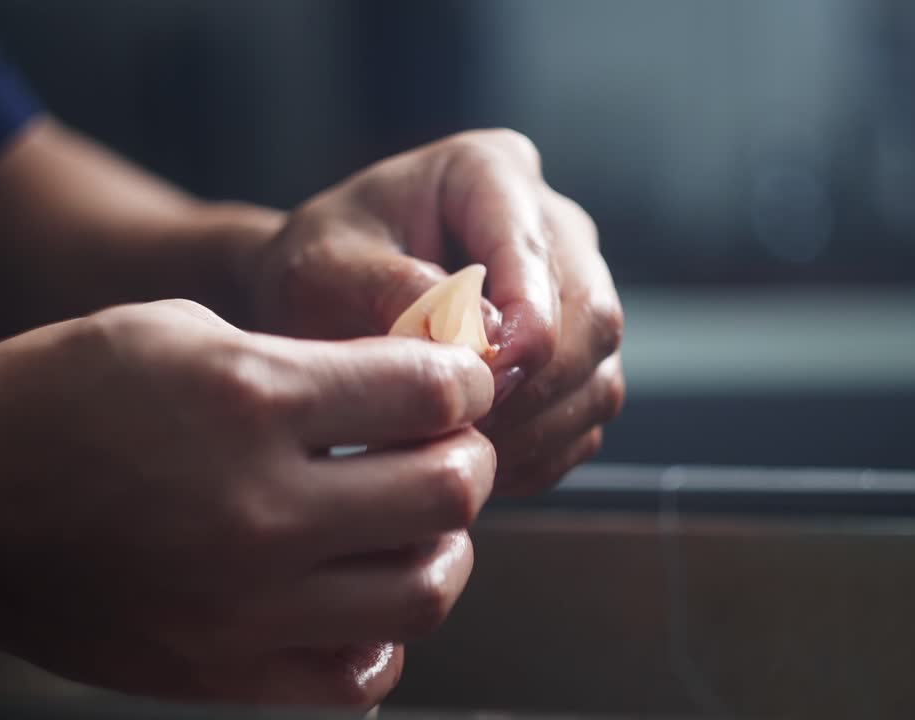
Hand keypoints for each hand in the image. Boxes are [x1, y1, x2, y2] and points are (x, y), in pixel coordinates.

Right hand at [0, 299, 494, 705]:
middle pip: (448, 493)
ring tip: (409, 523)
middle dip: (467, 458)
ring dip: (441, 549)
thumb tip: (399, 388)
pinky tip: (354, 596)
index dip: (464, 380)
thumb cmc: (53, 398)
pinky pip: (355, 680)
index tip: (456, 382)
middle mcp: (259, 509)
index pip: (429, 392)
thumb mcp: (176, 331)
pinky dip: (379, 638)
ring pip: (423, 592)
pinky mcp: (217, 673)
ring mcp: (242, 605)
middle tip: (445, 447)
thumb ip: (301, 361)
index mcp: (249, 400)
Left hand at [253, 129, 623, 494]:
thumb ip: (395, 291)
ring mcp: (575, 295)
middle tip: (454, 440)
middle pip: (593, 320)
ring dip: (534, 436)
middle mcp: (553, 227)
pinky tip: (471, 464)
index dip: (521, 334)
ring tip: (451, 457)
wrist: (316, 302)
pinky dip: (535, 458)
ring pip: (599, 379)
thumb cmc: (316, 271)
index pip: (539, 258)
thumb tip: (484, 337)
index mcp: (493, 172)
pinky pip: (585, 422)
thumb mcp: (323, 269)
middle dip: (531, 395)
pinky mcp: (576, 361)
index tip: (473, 391)